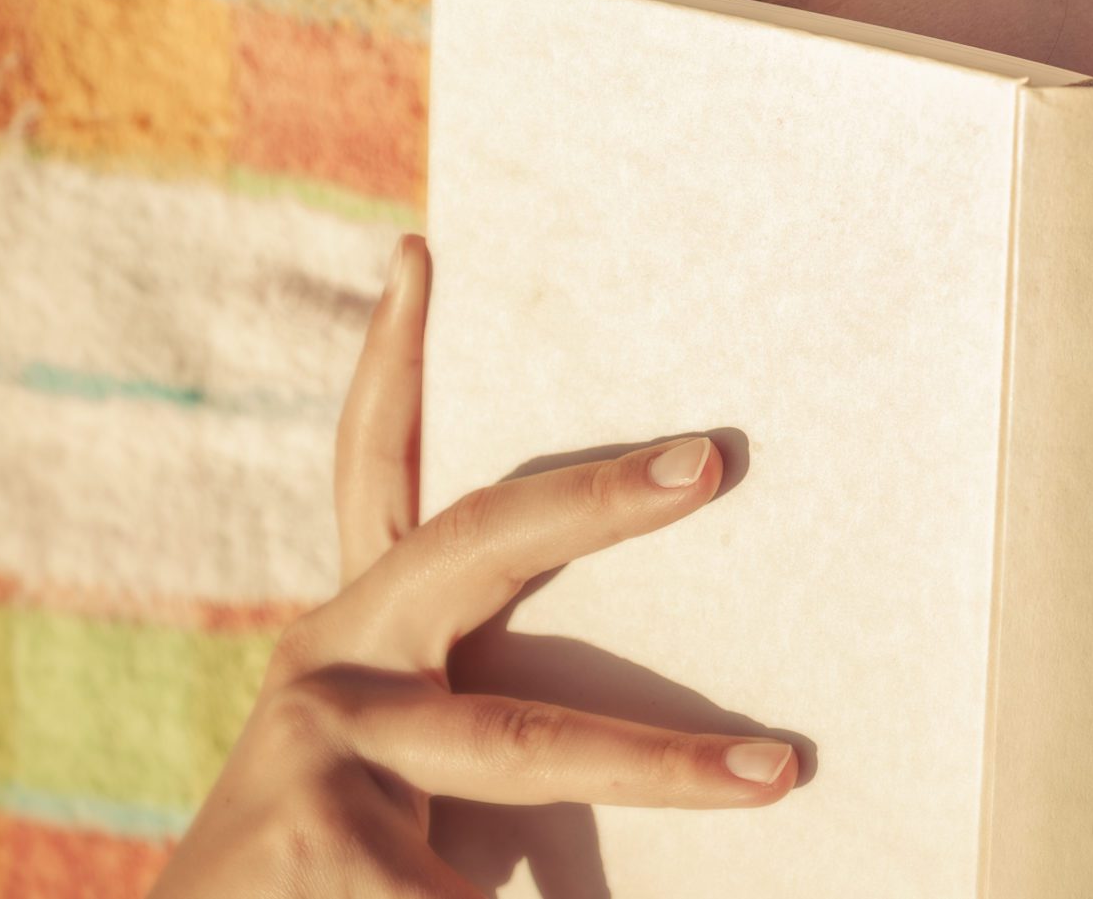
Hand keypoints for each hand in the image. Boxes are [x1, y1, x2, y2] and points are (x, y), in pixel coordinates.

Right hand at [150, 236, 795, 897]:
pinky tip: (500, 890)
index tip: (416, 257)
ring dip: (668, 768)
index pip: (372, 471)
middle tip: (707, 457)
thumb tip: (681, 680)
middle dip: (600, 498)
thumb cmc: (340, 859)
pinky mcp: (320, 846)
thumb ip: (491, 701)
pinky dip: (505, 892)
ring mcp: (318, 745)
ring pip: (527, 752)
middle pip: (482, 546)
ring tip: (775, 777)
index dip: (390, 366)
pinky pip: (475, 879)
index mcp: (361, 630)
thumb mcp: (412, 759)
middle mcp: (333, 660)